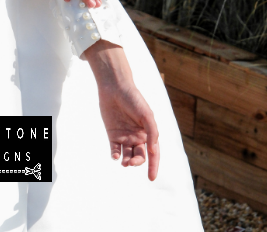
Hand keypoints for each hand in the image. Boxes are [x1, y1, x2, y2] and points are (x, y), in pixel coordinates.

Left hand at [84, 41, 159, 180]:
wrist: (115, 87)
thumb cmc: (133, 99)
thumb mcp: (146, 115)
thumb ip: (152, 132)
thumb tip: (153, 151)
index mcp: (148, 133)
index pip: (153, 153)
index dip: (154, 166)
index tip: (151, 178)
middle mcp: (137, 136)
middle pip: (139, 156)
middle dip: (137, 162)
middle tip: (132, 163)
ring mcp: (124, 136)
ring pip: (127, 155)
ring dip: (126, 161)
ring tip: (124, 162)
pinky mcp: (112, 134)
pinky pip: (114, 149)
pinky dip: (115, 155)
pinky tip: (115, 157)